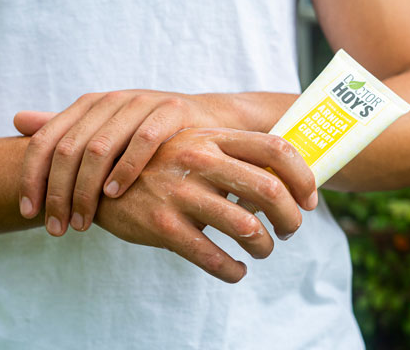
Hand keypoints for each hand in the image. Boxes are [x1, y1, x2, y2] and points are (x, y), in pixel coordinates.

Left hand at [14, 90, 242, 233]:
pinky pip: (142, 141)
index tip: (29, 214)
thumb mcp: (110, 130)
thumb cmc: (156, 135)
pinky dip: (126, 169)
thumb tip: (18, 121)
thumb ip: (68, 129)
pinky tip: (116, 194)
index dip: (32, 179)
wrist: (209, 121)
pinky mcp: (172, 110)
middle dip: (58, 194)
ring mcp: (141, 102)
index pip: (46, 141)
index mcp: (90, 105)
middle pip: (68, 149)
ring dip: (87, 190)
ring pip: (99, 148)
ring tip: (84, 221)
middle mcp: (111, 100)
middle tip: (59, 228)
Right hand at [92, 128, 316, 282]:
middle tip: (290, 231)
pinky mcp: (162, 225)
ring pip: (247, 228)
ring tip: (263, 251)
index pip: (277, 150)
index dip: (303, 177)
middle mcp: (200, 160)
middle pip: (270, 190)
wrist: (99, 177)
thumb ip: (233, 157)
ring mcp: (181, 193)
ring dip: (265, 247)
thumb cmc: (161, 164)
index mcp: (213, 138)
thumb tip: (283, 180)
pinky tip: (236, 271)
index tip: (310, 200)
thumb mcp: (194, 146)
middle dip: (291, 219)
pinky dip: (232, 270)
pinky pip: (212, 256)